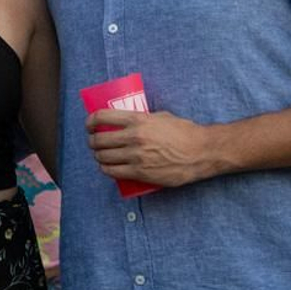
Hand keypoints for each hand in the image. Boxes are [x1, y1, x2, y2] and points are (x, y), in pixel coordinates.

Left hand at [86, 109, 221, 187]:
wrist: (201, 152)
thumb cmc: (185, 132)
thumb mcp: (162, 117)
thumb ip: (143, 119)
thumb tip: (129, 122)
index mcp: (138, 120)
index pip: (102, 117)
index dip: (90, 121)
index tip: (89, 125)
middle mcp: (134, 137)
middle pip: (99, 139)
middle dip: (92, 141)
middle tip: (94, 142)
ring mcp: (136, 156)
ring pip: (103, 157)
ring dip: (98, 156)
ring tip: (100, 155)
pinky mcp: (140, 172)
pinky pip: (113, 172)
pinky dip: (106, 169)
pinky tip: (106, 167)